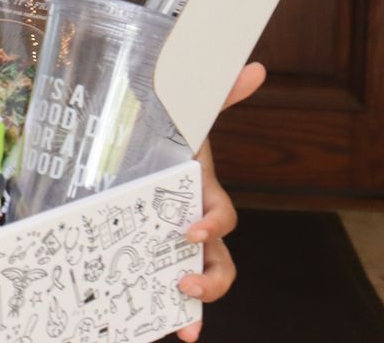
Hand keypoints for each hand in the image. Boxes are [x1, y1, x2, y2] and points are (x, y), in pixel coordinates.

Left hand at [175, 61, 266, 339]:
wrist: (126, 141)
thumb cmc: (162, 129)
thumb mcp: (183, 110)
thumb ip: (217, 91)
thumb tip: (257, 67)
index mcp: (201, 193)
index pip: (222, 216)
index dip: (211, 224)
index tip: (190, 229)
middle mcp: (195, 223)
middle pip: (221, 262)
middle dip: (212, 280)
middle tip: (185, 283)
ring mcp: (176, 242)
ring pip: (201, 282)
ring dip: (197, 304)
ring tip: (180, 319)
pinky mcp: (154, 253)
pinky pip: (169, 290)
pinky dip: (173, 314)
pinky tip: (165, 330)